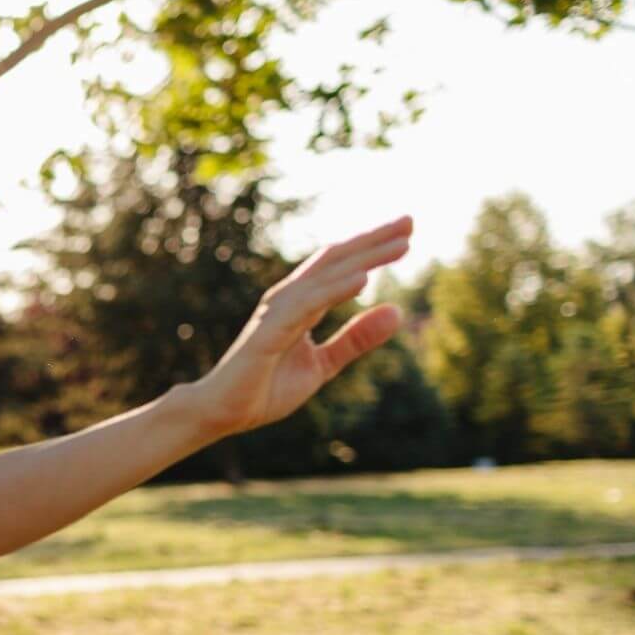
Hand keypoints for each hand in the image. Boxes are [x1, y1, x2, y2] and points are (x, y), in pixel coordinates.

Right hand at [192, 216, 412, 436]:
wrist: (223, 413)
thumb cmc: (264, 388)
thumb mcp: (322, 364)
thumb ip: (356, 339)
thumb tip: (397, 311)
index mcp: (300, 304)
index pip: (339, 266)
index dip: (371, 248)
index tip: (407, 233)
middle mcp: (288, 299)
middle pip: (335, 260)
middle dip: (373, 240)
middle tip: (410, 221)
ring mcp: (277, 312)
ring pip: (326, 276)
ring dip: (365, 258)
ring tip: (402, 245)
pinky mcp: (270, 331)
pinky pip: (308, 304)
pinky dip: (335, 289)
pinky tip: (363, 278)